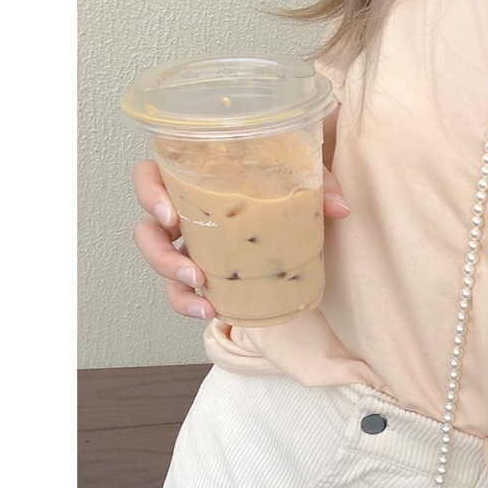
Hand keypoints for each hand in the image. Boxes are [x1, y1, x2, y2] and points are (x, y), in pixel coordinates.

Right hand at [131, 160, 349, 320]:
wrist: (298, 213)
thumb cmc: (285, 184)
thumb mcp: (303, 176)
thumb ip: (320, 184)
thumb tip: (340, 206)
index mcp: (195, 178)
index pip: (149, 176)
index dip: (148, 194)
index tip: (170, 214)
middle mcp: (184, 210)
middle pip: (147, 229)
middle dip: (158, 254)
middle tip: (192, 271)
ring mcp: (189, 242)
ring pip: (159, 265)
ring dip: (174, 285)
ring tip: (203, 302)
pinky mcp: (201, 270)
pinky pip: (183, 289)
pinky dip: (190, 303)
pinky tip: (211, 311)